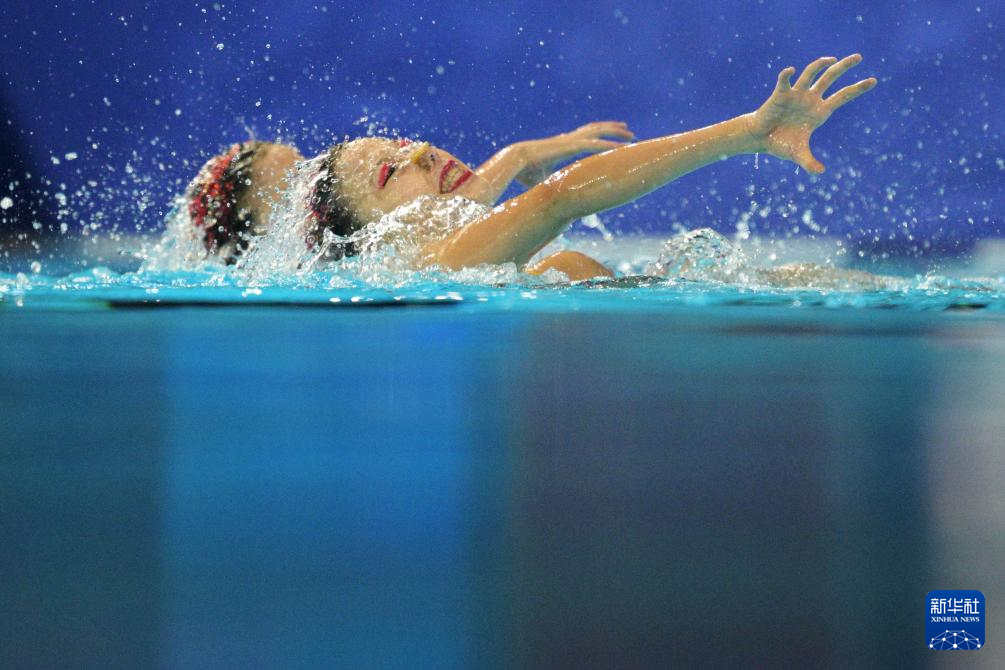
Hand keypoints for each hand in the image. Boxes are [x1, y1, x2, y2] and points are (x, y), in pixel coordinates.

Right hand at [516, 121, 634, 186]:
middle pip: (596, 129)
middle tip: (628, 131)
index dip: (599, 134)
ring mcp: (570, 141)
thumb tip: (554, 205)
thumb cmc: (525, 171)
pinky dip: (609, 146)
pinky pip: (595, 145)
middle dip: (613, 129)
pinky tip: (622, 147)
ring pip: (599, 133)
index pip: (585, 136)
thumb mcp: (543, 182)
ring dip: (616, 134)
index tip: (611, 135)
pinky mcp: (570, 146)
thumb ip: (552, 189)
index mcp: (563, 145)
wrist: (515, 161)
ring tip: (631, 135)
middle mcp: (569, 139)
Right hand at [747, 54, 876, 173]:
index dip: (857, 89)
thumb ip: (809, 163)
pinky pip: (785, 81)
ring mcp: (797, 94)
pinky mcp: (781, 93)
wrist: (760, 138)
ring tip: (831, 59)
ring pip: (811, 73)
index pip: (842, 97)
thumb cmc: (780, 144)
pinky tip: (790, 71)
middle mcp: (810, 99)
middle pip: (830, 78)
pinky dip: (787, 75)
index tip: (874, 81)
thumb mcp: (797, 154)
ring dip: (820, 65)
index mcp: (819, 112)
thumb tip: (820, 172)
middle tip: (859, 57)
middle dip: (844, 67)